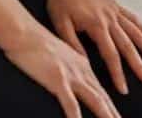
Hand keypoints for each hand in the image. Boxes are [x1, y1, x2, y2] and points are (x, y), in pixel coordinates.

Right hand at [3, 21, 119, 117]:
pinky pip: (70, 102)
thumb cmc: (37, 44)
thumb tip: (75, 81)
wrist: (25, 32)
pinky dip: (76, 116)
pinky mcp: (58, 78)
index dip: (111, 106)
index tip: (117, 117)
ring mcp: (71, 74)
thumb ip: (70, 67)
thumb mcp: (59, 55)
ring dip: (105, 114)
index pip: (101, 90)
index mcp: (83, 64)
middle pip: (102, 96)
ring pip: (95, 99)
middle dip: (113, 113)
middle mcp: (81, 70)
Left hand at [46, 0, 141, 97]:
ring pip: (136, 32)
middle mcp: (110, 18)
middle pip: (129, 45)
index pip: (111, 54)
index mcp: (97, 25)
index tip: (123, 89)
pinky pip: (134, 19)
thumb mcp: (60, 25)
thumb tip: (85, 65)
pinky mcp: (116, 6)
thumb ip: (73, 45)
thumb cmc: (61, 1)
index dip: (118, 73)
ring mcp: (115, 11)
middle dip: (140, 65)